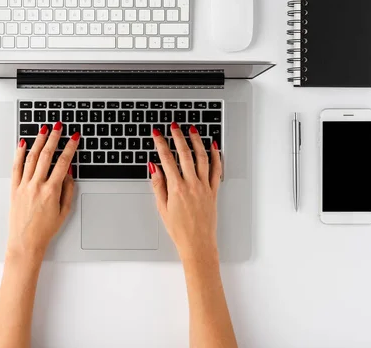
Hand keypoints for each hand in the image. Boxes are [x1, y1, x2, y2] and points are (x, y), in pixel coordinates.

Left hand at [7, 122, 79, 258]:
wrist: (25, 242)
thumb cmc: (45, 230)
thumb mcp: (64, 211)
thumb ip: (68, 189)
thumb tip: (70, 172)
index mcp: (51, 191)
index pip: (63, 163)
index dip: (70, 148)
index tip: (74, 138)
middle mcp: (37, 185)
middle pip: (46, 155)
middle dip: (54, 138)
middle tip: (58, 127)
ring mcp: (24, 186)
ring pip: (31, 157)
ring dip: (38, 141)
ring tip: (43, 130)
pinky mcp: (14, 189)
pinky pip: (16, 167)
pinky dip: (19, 153)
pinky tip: (23, 143)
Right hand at [149, 122, 221, 259]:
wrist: (197, 244)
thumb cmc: (179, 230)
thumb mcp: (162, 208)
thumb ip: (158, 185)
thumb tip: (154, 167)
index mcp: (177, 188)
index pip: (167, 159)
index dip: (161, 143)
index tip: (157, 133)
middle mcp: (192, 185)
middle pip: (185, 154)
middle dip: (178, 137)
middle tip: (174, 126)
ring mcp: (204, 187)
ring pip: (202, 158)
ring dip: (197, 141)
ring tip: (192, 130)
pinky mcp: (214, 191)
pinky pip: (216, 170)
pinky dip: (215, 156)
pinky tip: (213, 147)